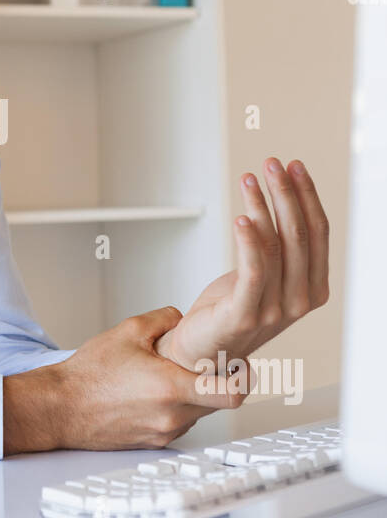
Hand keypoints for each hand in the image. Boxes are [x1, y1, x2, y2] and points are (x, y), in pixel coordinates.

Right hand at [3, 304, 246, 454]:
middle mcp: (173, 416)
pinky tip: (152, 392)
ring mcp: (164, 433)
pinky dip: (175, 406)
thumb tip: (184, 319)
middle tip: (207, 363)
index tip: (246, 365)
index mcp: (171, 388)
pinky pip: (179, 422)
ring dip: (194, 394)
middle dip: (217, 381)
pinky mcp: (154, 442)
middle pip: (218, 401)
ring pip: (198, 412)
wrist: (58, 408)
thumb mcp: (127, 331)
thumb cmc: (87, 376)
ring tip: (168, 376)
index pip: (232, 393)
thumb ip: (164, 319)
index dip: (246, 378)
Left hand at [155, 158, 328, 373]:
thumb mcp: (264, 275)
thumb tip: (283, 198)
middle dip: (286, 193)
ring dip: (261, 205)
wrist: (199, 353)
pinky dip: (249, 241)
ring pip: (275, 246)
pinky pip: (252, 272)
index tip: (294, 167)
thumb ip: (279, 248)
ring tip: (249, 179)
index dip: (307, 197)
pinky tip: (242, 216)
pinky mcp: (243, 316)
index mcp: (313, 290)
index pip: (319, 234)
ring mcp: (273, 311)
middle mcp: (299, 302)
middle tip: (272, 164)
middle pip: (299, 235)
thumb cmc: (230, 310)